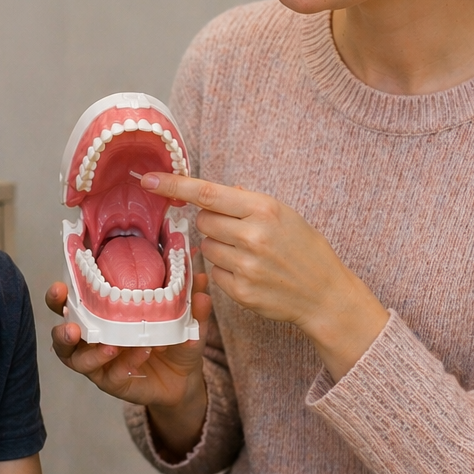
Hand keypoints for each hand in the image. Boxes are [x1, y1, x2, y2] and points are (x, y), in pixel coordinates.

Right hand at [45, 267, 211, 458]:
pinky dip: (125, 363)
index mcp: (99, 315)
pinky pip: (112, 374)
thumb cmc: (172, 340)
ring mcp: (99, 364)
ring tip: (111, 345)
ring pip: (78, 361)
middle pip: (61, 336)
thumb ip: (190, 301)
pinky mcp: (113, 383)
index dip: (58, 296)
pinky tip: (141, 352)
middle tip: (71, 326)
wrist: (183, 379)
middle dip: (61, 329)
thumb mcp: (184, 319)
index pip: (69, 303)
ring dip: (90, 353)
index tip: (60, 286)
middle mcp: (92, 339)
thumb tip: (201, 276)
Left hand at [139, 172, 388, 381]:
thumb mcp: (284, 214)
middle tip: (236, 230)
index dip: (174, 185)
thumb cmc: (305, 249)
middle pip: (202, 221)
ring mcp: (245, 266)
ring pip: (206, 247)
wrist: (325, 294)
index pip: (207, 193)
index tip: (147, 180)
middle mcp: (253, 236)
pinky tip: (250, 273)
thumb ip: (247, 201)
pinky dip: (226, 271)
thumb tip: (210, 194)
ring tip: (248, 254)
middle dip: (211, 223)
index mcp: (264, 209)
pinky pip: (214, 273)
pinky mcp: (240, 291)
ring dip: (218, 248)